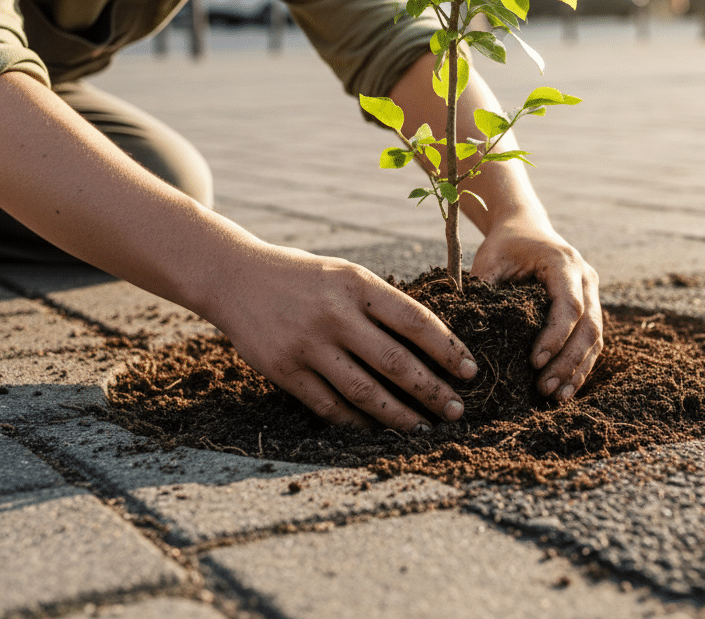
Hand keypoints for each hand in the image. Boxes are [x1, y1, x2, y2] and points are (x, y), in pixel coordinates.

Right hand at [207, 245, 478, 431]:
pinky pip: (329, 404)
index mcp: (357, 284)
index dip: (447, 350)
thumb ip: (382, 304)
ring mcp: (307, 344)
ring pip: (364, 391)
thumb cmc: (304, 277)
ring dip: (399, 415)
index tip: (470, 372)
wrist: (235, 276)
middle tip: (456, 410)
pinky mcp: (283, 369)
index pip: (414, 321)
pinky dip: (357, 421)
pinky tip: (378, 428)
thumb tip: (433, 345)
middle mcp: (334, 314)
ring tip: (423, 427)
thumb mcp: (346, 275)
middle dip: (431, 391)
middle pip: (394, 362)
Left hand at [471, 217, 601, 401]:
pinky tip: (565, 388)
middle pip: (589, 326)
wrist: (526, 227)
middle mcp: (586, 277)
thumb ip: (482, 288)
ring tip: (557, 397)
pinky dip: (580, 365)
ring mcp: (592, 293)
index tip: (534, 362)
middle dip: (569, 361)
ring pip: (595, 337)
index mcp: (564, 263)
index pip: (569, 305)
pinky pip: (591, 340)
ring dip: (578, 369)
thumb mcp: (489, 258)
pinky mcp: (590, 307)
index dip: (555, 336)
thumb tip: (465, 330)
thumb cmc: (505, 243)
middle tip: (545, 389)